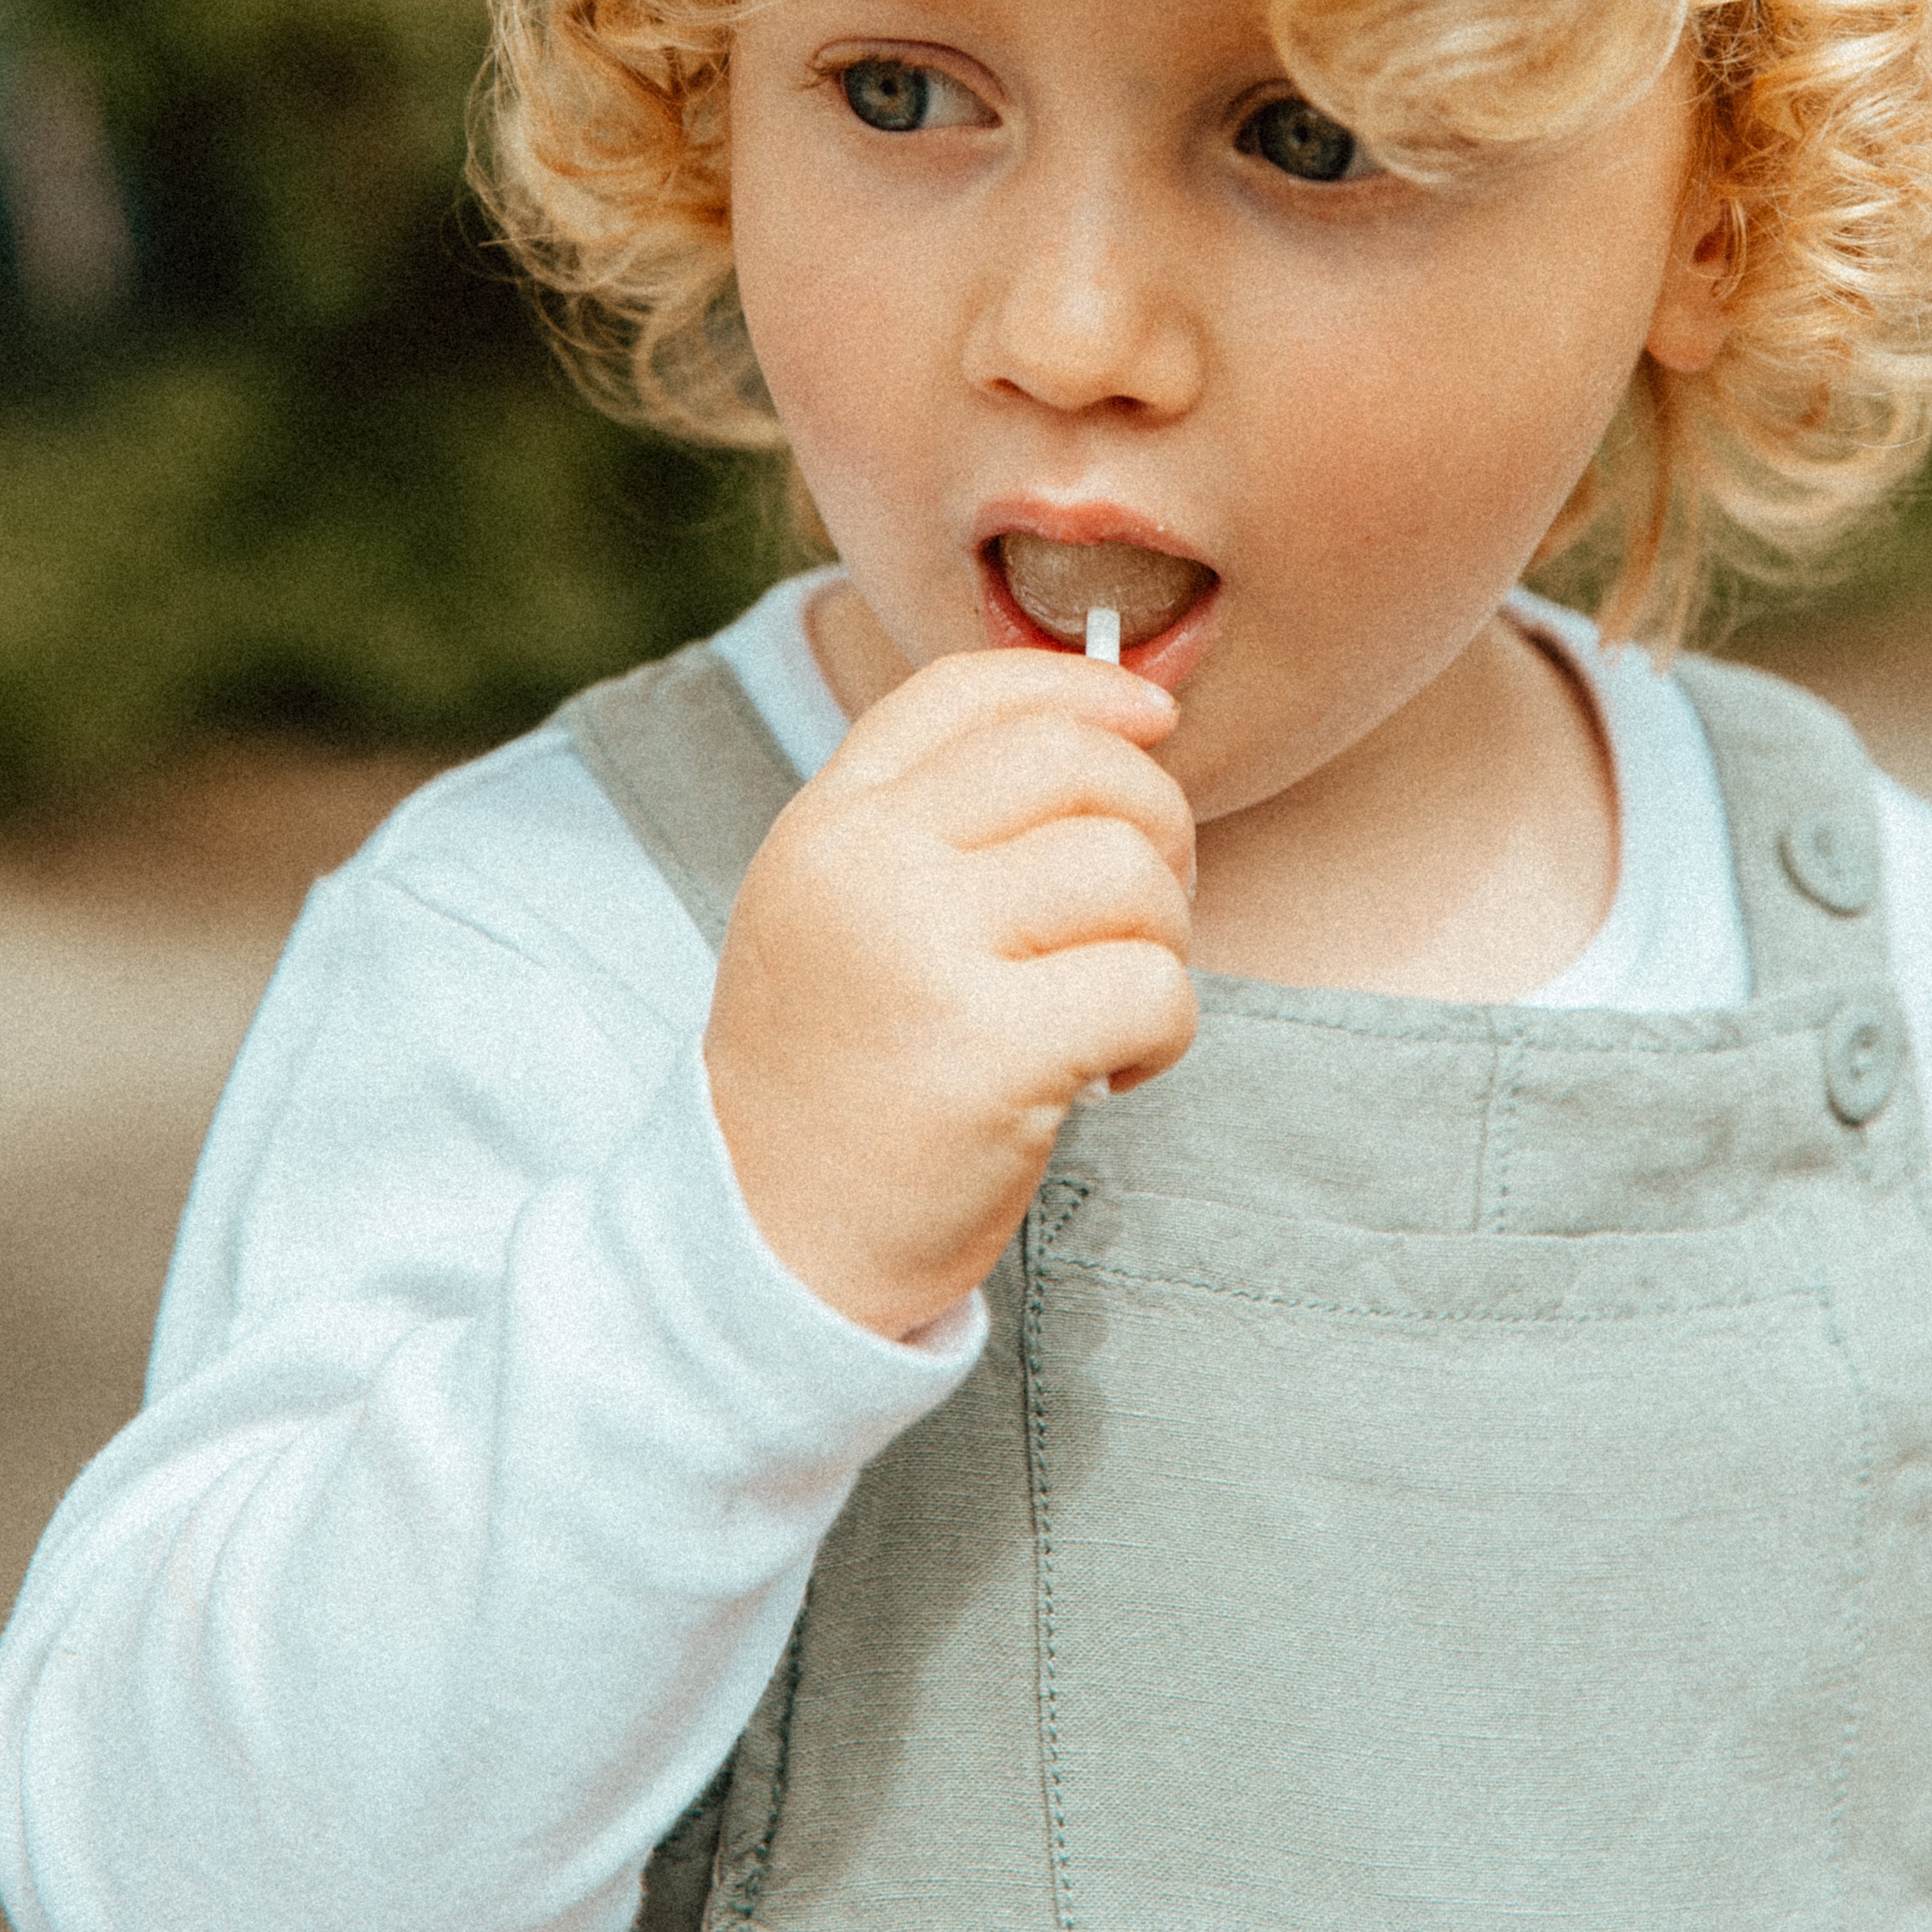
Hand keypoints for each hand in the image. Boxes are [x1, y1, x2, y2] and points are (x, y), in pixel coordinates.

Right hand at [705, 649, 1197, 1338]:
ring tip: (1111, 1005)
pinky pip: (1152, 987)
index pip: (968, 692)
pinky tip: (1112, 1073)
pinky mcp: (988, 1052)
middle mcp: (865, 864)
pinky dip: (1165, 1032)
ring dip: (1165, 939)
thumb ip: (941, 818)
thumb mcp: (843, 911)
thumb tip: (1128, 724)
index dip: (1083, 686)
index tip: (1155, 718)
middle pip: (1074, 762)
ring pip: (1129, 871)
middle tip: (1148, 906)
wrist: (766, 1246)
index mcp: (828, 822)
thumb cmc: (841, 1076)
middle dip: (1156, 819)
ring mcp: (921, 951)